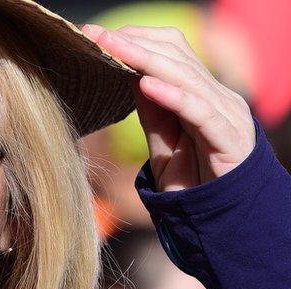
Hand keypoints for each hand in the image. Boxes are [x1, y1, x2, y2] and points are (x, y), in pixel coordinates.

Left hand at [82, 24, 255, 191]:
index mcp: (201, 91)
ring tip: (113, 49)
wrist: (219, 217)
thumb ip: (151, 108)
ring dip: (145, 60)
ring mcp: (227, 114)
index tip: (96, 36)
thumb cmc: (193, 176)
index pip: (172, 49)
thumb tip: (129, 74)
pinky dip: (174, 96)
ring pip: (186, 77)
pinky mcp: (229, 139)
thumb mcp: (163, 137)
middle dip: (133, 43)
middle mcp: (217, 95)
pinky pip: (200, 112)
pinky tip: (147, 84)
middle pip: (177, 56)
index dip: (136, 39)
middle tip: (95, 35)